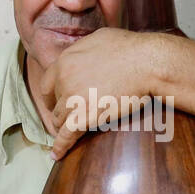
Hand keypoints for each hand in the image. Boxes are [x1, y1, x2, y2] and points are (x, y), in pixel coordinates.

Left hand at [38, 28, 161, 159]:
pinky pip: (66, 136)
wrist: (146, 64)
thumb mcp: (99, 38)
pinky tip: (56, 155)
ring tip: (67, 135)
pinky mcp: (84, 117)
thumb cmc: (130, 49)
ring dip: (64, 127)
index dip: (52, 95)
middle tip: (66, 119)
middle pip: (55, 103)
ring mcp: (73, 99)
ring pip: (60, 120)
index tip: (56, 102)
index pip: (47, 83)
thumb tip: (81, 53)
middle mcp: (64, 79)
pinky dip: (60, 147)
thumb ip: (83, 49)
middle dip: (60, 112)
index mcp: (65, 60)